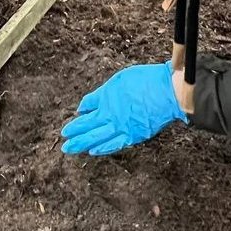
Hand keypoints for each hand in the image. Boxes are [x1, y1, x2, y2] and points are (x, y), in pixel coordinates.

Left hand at [61, 61, 187, 155]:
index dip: (82, 111)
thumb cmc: (147, 81)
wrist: (167, 93)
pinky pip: (113, 144)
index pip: (88, 105)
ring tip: (69, 148)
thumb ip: (103, 93)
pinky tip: (93, 151)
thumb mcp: (120, 79)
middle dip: (74, 131)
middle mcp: (110, 115)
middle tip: (63, 137)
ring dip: (81, 143)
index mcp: (106, 98)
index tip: (76, 114)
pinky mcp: (132, 136)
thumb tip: (87, 104)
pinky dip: (102, 148)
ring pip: (96, 138)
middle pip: (87, 124)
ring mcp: (120, 127)